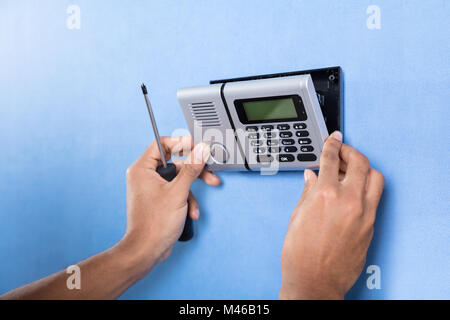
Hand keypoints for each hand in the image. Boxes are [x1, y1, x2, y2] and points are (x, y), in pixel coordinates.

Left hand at [118, 136, 219, 278]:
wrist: (147, 250)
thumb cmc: (153, 224)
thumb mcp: (178, 192)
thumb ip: (192, 169)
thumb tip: (201, 150)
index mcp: (142, 169)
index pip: (161, 144)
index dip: (180, 143)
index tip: (196, 145)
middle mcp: (145, 176)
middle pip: (175, 163)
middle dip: (193, 172)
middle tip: (209, 174)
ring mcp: (152, 188)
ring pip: (178, 179)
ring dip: (191, 191)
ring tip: (196, 203)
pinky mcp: (158, 199)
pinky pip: (176, 191)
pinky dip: (185, 200)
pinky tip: (190, 212)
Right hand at [279, 131, 384, 298]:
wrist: (314, 281)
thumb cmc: (300, 254)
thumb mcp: (297, 216)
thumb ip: (307, 192)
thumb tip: (312, 176)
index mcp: (325, 195)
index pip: (332, 159)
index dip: (332, 145)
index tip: (334, 138)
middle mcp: (348, 201)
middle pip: (360, 162)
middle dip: (351, 151)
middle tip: (343, 150)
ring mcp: (363, 214)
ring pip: (375, 177)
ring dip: (365, 168)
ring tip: (351, 169)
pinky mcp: (370, 226)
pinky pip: (375, 197)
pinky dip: (367, 187)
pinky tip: (354, 189)